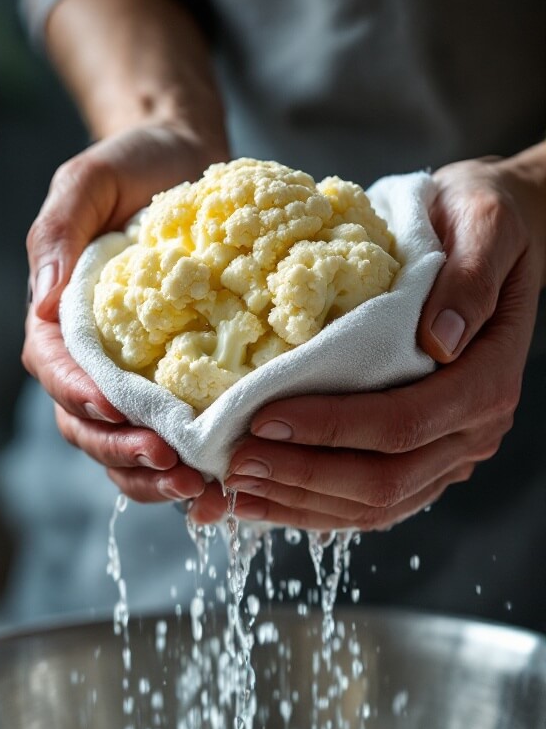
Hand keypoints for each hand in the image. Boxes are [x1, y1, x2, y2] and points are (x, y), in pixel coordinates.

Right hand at [23, 125, 221, 503]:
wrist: (191, 168)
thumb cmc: (135, 170)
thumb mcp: (89, 180)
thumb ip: (59, 230)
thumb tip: (43, 299)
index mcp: (61, 320)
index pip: (56, 370)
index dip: (80, 395)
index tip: (115, 406)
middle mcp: (90, 359)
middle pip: (87, 425)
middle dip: (122, 450)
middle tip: (169, 462)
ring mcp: (129, 380)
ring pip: (122, 446)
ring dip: (150, 474)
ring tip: (193, 484)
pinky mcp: (170, 389)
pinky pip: (164, 439)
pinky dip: (180, 467)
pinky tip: (211, 479)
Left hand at [190, 147, 545, 529]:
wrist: (490, 238)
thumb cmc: (478, 223)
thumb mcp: (485, 224)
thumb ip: (469, 279)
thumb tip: (440, 339)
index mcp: (488, 381)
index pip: (405, 423)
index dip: (332, 428)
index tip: (265, 418)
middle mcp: (474, 431)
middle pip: (386, 481)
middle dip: (305, 476)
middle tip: (237, 462)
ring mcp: (450, 453)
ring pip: (376, 506)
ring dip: (302, 503)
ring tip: (238, 490)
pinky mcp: (425, 461)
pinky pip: (372, 503)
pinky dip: (316, 505)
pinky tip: (267, 497)